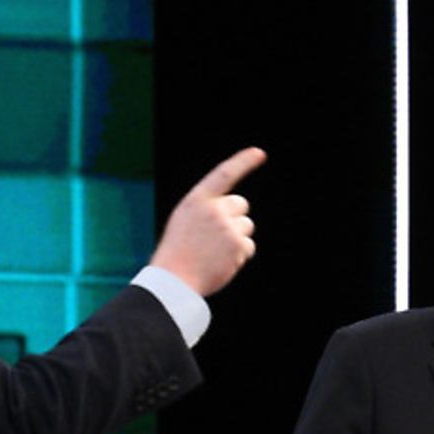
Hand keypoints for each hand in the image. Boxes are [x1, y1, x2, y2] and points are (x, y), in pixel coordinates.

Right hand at [150, 147, 265, 295]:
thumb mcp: (185, 221)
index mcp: (197, 200)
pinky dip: (239, 255)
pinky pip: (249, 246)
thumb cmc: (177, 252)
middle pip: (241, 204)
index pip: (224, 173)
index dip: (243, 161)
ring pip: (247, 226)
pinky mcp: (238, 246)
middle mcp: (214, 210)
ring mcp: (227, 228)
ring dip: (237, 238)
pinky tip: (221, 262)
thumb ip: (207, 209)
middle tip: (217, 236)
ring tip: (215, 252)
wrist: (174, 280)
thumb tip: (236, 207)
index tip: (259, 153)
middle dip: (235, 217)